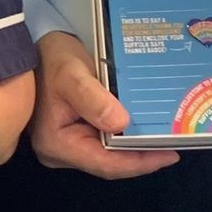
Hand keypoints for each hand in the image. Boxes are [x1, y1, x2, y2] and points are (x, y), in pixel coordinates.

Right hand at [30, 32, 178, 178]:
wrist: (37, 47)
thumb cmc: (52, 60)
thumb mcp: (72, 75)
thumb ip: (94, 99)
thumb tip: (122, 124)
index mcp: (57, 144)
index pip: (106, 164)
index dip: (139, 162)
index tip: (170, 154)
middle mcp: (60, 152)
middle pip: (109, 163)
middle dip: (141, 156)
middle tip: (174, 144)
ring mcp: (67, 145)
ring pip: (108, 154)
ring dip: (135, 146)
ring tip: (164, 137)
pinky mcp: (74, 135)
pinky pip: (103, 142)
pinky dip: (124, 136)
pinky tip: (143, 127)